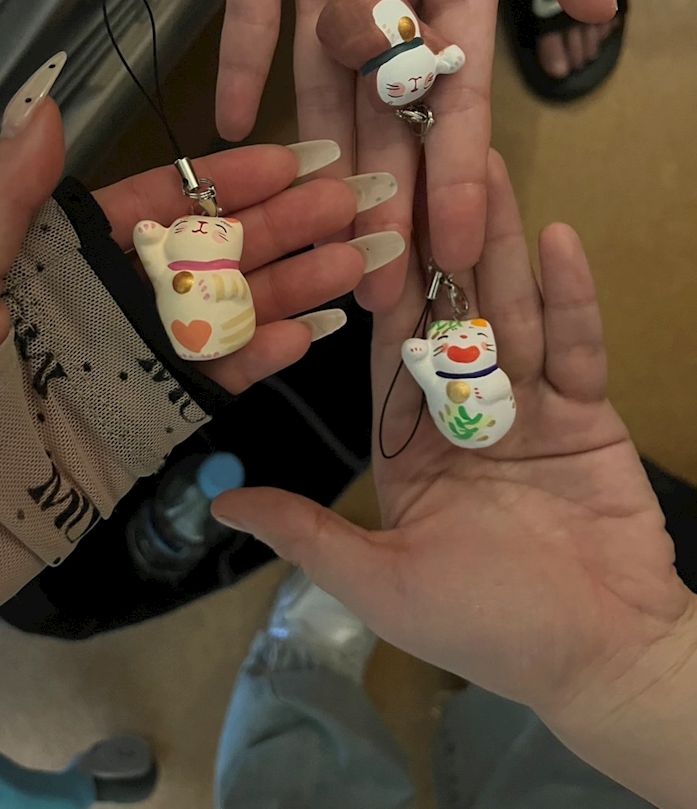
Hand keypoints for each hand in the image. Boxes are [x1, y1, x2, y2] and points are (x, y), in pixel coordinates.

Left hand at [0, 100, 365, 393]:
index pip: (167, 201)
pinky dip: (267, 353)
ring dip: (298, 283)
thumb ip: (4, 190)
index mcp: (72, 249)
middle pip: (218, 249)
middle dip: (288, 223)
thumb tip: (50, 102)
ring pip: (234, 308)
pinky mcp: (156, 412)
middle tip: (355, 200)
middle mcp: (118, 294)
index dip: (231, 178)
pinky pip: (222, 375)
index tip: (292, 158)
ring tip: (360, 258)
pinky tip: (314, 330)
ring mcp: (142, 353)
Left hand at [213, 151, 691, 725]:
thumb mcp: (381, 581)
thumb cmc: (484, 625)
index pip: (384, 347)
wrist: (601, 659)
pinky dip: (570, 295)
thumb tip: (221, 504)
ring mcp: (528, 403)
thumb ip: (308, 532)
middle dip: (438, 240)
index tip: (358, 217)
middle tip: (423, 162)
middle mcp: (463, 409)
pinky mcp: (587, 408)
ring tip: (485, 169)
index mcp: (409, 443)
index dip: (373, 282)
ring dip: (499, 241)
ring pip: (509, 308)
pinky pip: (576, 343)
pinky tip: (558, 235)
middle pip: (448, 309)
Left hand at [218, 0, 614, 305]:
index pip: (458, 95)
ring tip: (311, 240)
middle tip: (379, 288)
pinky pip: (243, 15)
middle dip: (385, 199)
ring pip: (317, 84)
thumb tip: (594, 19)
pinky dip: (234, 67)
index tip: (454, 249)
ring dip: (316, 160)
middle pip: (387, 115)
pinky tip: (230, 132)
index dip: (455, 173)